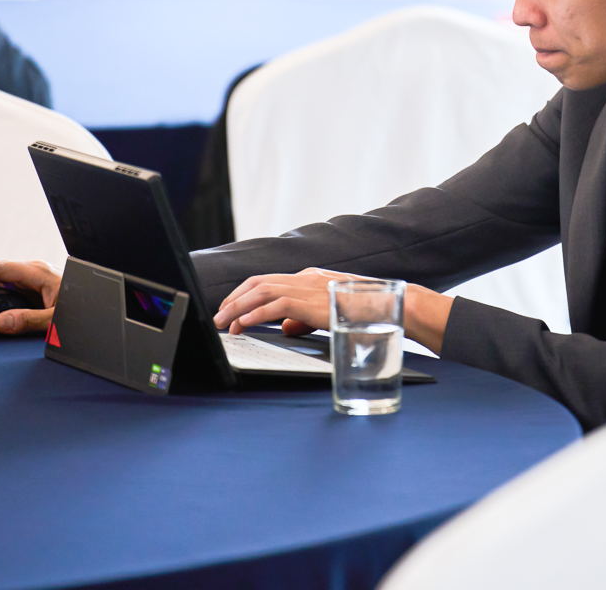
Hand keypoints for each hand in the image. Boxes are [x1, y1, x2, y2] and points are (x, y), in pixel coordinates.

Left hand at [214, 267, 362, 337]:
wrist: (387, 306)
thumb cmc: (364, 311)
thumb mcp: (328, 313)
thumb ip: (303, 318)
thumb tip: (284, 326)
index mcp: (308, 278)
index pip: (268, 281)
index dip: (244, 295)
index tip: (231, 309)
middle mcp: (304, 278)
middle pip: (258, 283)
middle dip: (234, 299)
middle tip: (219, 316)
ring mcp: (308, 287)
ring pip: (262, 291)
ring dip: (238, 307)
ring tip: (224, 322)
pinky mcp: (311, 301)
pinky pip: (276, 305)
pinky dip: (256, 314)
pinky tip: (244, 323)